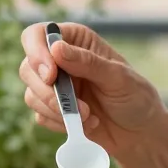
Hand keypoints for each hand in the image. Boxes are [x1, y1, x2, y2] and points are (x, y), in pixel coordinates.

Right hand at [19, 22, 167, 155]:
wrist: (139, 132)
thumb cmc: (136, 97)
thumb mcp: (118, 77)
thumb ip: (88, 62)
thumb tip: (55, 48)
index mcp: (75, 40)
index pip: (37, 35)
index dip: (36, 52)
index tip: (51, 75)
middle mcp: (60, 60)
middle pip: (28, 67)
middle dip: (48, 91)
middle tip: (76, 107)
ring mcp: (54, 86)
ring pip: (31, 94)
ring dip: (58, 110)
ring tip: (88, 116)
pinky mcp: (52, 110)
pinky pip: (40, 116)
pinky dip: (60, 124)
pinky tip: (86, 125)